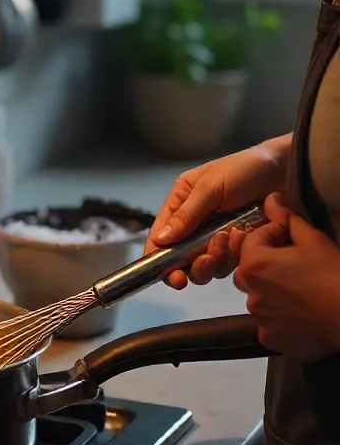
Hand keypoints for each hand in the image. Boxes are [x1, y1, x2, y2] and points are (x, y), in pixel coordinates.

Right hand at [144, 136, 289, 288]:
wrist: (284, 171)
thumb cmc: (244, 170)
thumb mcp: (210, 188)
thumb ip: (186, 215)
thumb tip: (159, 240)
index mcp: (180, 204)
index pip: (160, 237)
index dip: (159, 260)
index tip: (171, 274)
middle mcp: (194, 224)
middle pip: (181, 260)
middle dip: (193, 265)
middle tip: (206, 262)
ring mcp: (215, 237)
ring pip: (205, 266)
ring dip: (216, 258)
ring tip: (229, 238)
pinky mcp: (236, 247)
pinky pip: (228, 264)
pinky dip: (235, 255)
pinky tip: (244, 235)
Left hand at [234, 193, 339, 359]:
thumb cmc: (333, 274)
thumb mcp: (313, 240)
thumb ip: (286, 219)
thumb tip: (270, 199)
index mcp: (254, 264)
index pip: (252, 240)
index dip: (272, 236)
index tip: (293, 240)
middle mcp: (249, 291)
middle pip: (249, 271)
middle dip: (266, 264)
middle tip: (295, 266)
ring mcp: (258, 318)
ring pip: (258, 298)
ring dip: (272, 292)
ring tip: (300, 291)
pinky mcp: (270, 338)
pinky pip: (268, 323)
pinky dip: (280, 318)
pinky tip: (301, 314)